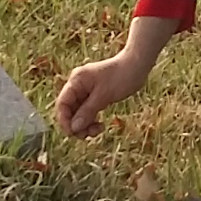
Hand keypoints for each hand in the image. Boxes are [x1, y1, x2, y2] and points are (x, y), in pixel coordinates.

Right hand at [53, 15, 182, 136]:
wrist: (137, 65)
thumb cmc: (122, 76)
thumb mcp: (104, 95)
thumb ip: (87, 111)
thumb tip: (74, 127)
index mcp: (76, 81)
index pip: (62, 103)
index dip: (64, 120)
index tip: (73, 133)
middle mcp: (78, 85)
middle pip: (69, 110)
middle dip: (76, 124)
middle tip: (88, 135)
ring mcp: (86, 90)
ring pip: (78, 113)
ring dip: (85, 124)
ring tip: (98, 130)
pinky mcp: (95, 95)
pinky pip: (87, 111)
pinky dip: (91, 119)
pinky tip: (100, 125)